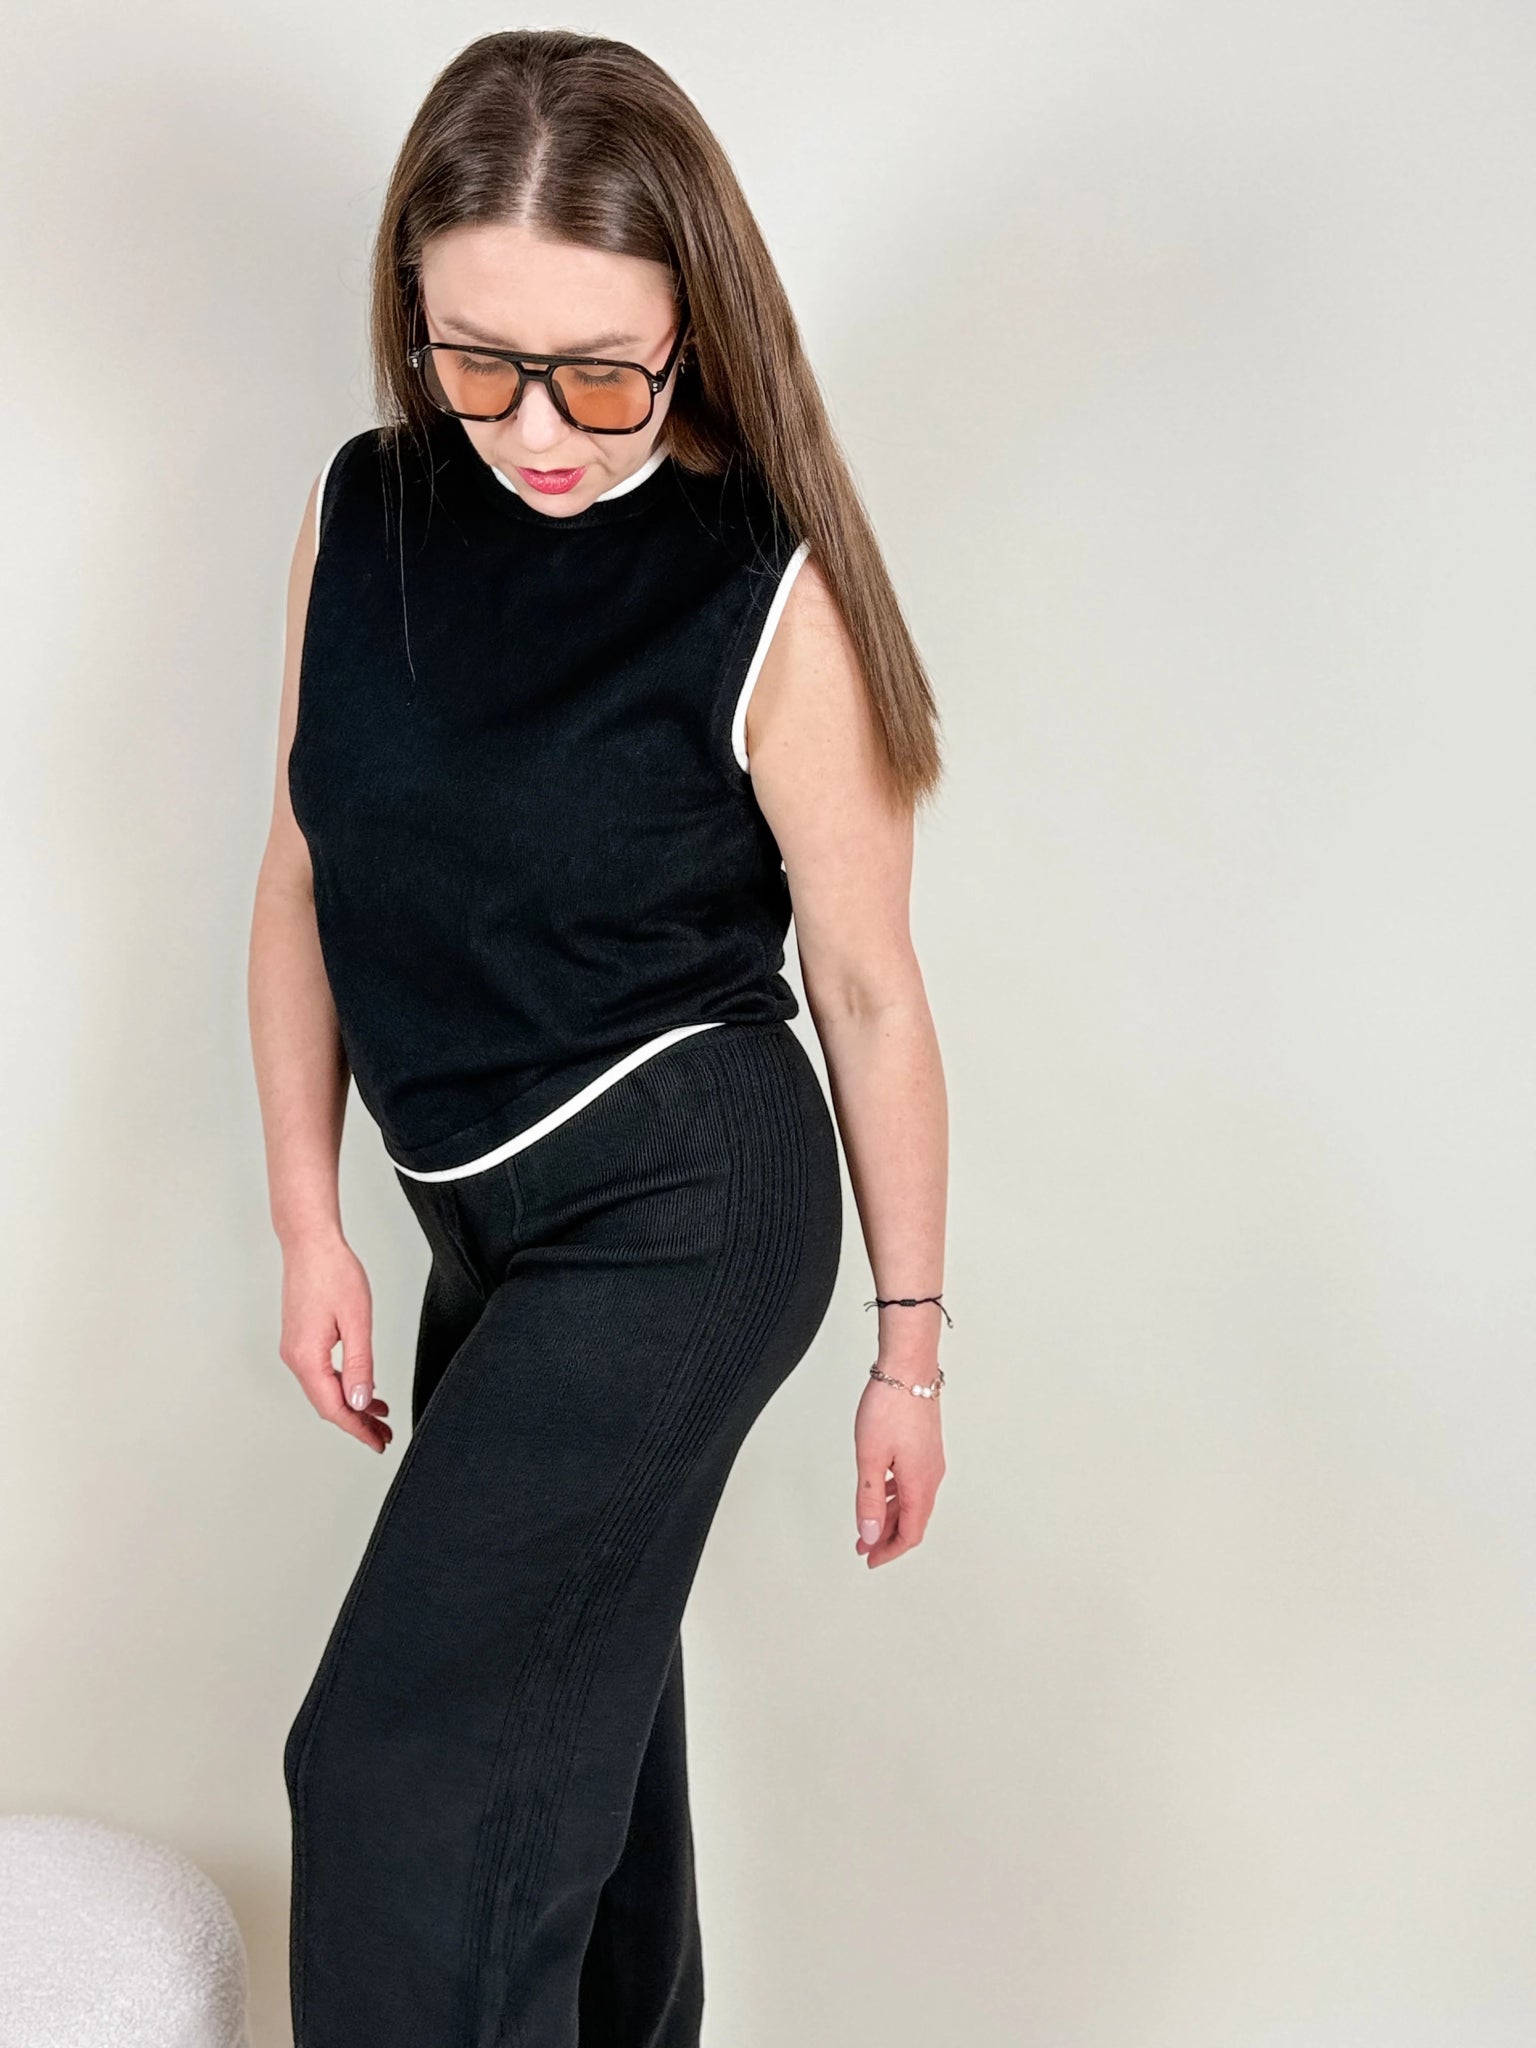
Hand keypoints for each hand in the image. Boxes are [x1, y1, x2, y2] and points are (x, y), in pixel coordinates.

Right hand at [278, 1233, 392, 1452]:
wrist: (310, 1243)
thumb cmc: (333, 1273)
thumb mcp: (356, 1321)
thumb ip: (359, 1364)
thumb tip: (359, 1401)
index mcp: (307, 1358)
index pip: (333, 1407)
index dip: (357, 1429)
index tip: (378, 1442)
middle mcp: (295, 1358)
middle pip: (327, 1403)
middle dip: (357, 1422)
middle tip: (384, 1434)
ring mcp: (295, 1349)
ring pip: (324, 1389)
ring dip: (351, 1404)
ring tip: (380, 1414)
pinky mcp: (300, 1339)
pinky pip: (321, 1373)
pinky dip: (343, 1385)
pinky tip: (362, 1387)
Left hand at [853, 1365, 944, 1567]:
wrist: (909, 1368)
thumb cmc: (890, 1407)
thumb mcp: (870, 1458)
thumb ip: (869, 1499)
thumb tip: (868, 1533)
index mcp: (920, 1484)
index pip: (909, 1534)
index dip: (889, 1551)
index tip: (869, 1559)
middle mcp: (931, 1476)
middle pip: (913, 1521)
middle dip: (887, 1537)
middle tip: (863, 1546)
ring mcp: (930, 1461)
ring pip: (912, 1502)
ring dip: (890, 1517)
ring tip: (867, 1522)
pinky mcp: (925, 1448)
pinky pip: (912, 1484)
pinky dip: (895, 1497)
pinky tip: (881, 1492)